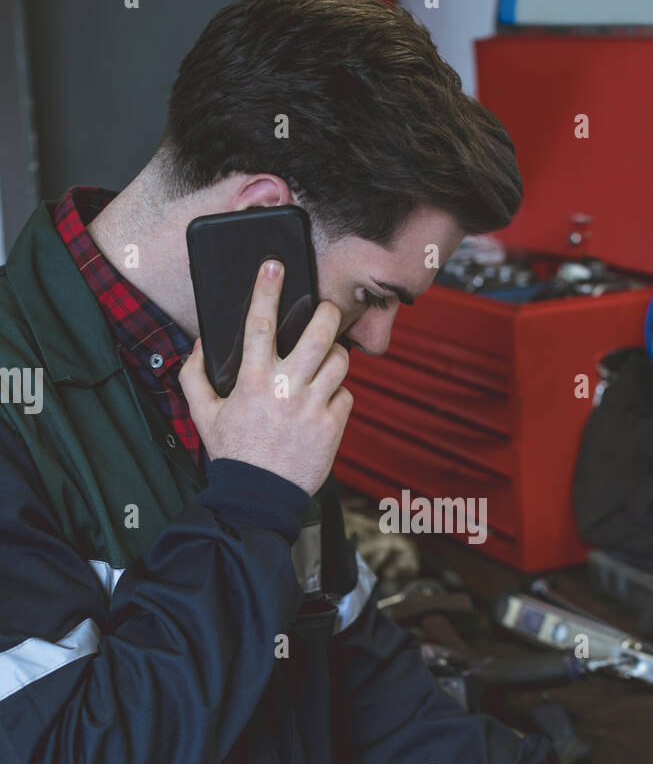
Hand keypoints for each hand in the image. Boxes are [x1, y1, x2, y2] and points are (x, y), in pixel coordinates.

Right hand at [179, 259, 352, 495]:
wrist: (259, 498)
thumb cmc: (232, 454)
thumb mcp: (202, 415)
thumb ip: (195, 376)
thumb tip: (202, 344)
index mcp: (252, 381)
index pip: (260, 324)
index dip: (267, 290)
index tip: (273, 265)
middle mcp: (285, 389)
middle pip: (318, 334)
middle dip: (327, 313)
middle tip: (327, 309)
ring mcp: (312, 407)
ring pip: (339, 362)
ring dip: (335, 354)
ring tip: (326, 358)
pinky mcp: (332, 426)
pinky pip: (346, 396)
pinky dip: (338, 395)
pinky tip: (324, 402)